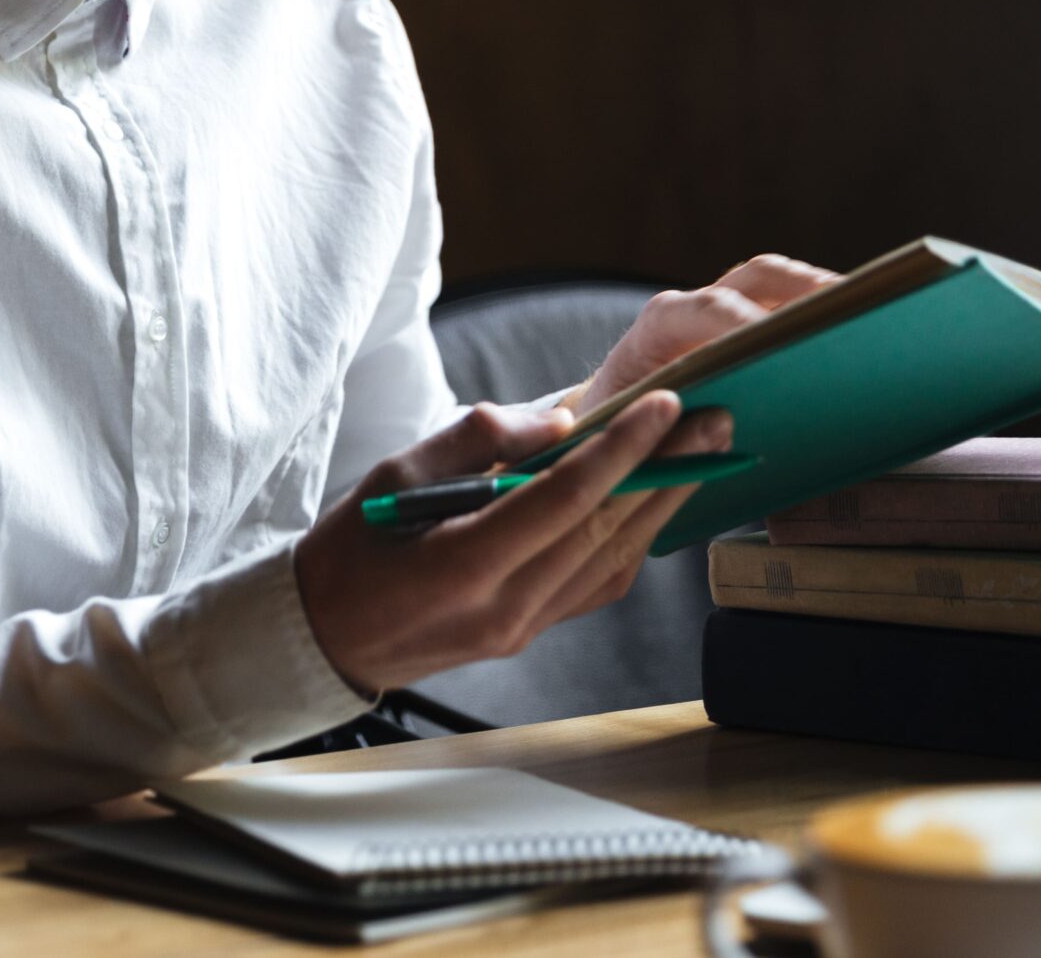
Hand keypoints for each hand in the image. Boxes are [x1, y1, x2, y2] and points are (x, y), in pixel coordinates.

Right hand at [294, 390, 734, 695]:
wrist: (326, 637)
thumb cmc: (353, 548)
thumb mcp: (393, 474)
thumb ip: (474, 440)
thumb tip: (558, 419)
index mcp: (466, 565)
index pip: (566, 499)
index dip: (623, 448)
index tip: (667, 402)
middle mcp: (505, 607)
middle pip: (605, 530)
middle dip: (666, 470)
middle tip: (714, 419)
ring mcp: (522, 628)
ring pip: (613, 561)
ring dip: (663, 504)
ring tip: (702, 453)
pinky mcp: (529, 634)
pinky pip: (598, 584)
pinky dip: (633, 538)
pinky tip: (656, 500)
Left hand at [569, 253, 840, 417]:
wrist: (600, 425)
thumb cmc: (615, 435)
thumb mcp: (630, 439)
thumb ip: (670, 437)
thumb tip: (726, 429)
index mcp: (659, 326)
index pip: (710, 308)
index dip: (751, 321)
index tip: (791, 345)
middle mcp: (693, 308)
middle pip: (759, 277)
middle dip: (809, 287)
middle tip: (858, 311)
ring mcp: (719, 312)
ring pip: (778, 284)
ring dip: (825, 294)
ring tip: (875, 318)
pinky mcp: (739, 327)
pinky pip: (784, 306)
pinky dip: (819, 314)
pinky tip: (855, 337)